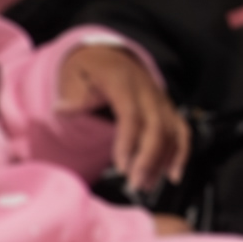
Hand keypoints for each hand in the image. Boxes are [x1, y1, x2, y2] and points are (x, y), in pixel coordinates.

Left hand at [57, 41, 186, 196]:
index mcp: (124, 82)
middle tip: (135, 183)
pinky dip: (180, 154)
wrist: (110, 57)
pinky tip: (172, 175)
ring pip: (171, 133)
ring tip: (145, 185)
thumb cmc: (92, 69)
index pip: (132, 115)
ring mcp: (162, 102)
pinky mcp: (168, 111)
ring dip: (161, 162)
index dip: (129, 142)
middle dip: (148, 159)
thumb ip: (73, 95)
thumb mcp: (76, 75)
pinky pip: (181, 133)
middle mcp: (149, 92)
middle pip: (157, 127)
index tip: (121, 166)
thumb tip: (61, 109)